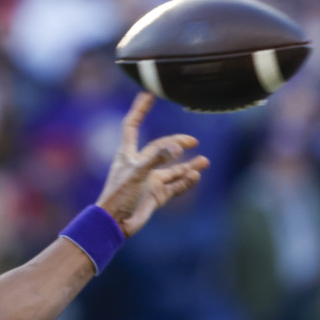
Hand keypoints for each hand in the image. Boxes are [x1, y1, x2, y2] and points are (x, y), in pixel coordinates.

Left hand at [95, 93, 209, 236]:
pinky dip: (186, 181)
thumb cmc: (119, 196)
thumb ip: (157, 158)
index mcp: (128, 154)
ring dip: (188, 165)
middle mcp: (140, 165)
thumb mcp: (137, 173)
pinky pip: (175, 186)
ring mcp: (150, 181)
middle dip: (177, 143)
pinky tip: (196, 176)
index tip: (149, 95)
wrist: (115, 224)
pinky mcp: (156, 196)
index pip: (132, 126)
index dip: (140, 110)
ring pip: (173, 169)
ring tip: (204, 162)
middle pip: (162, 148)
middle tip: (193, 142)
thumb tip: (177, 148)